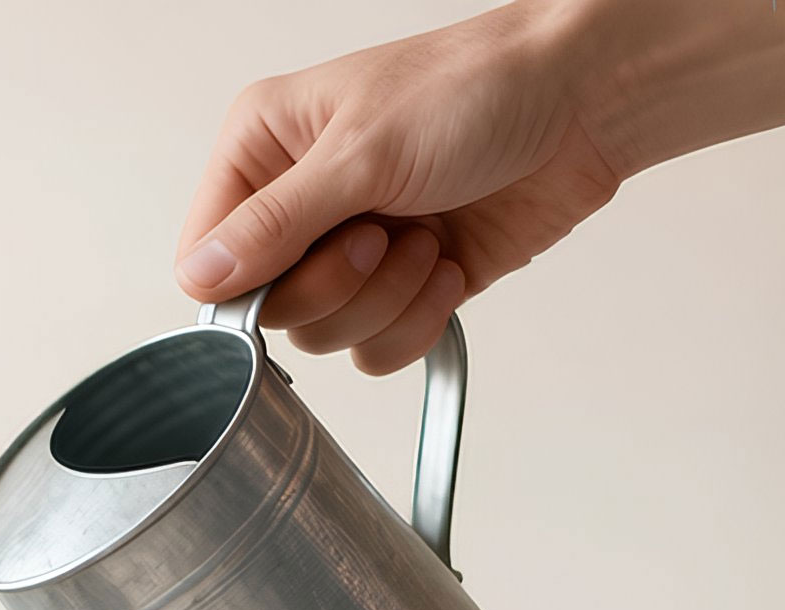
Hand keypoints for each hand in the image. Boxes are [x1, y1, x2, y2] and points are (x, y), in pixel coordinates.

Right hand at [175, 4, 620, 371]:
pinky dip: (417, 321)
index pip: (206, 257)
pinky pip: (379, 346)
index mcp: (265, 149)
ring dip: (386, 301)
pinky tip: (448, 265)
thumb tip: (201, 277)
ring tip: (427, 240)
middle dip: (337, 286)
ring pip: (327, 335)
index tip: (302, 263)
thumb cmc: (476, 88)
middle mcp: (303, 201)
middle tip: (380, 235)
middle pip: (271, 308)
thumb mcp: (361, 152)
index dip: (248, 284)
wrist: (583, 103)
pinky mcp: (407, 282)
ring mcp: (356, 245)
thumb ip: (273, 224)